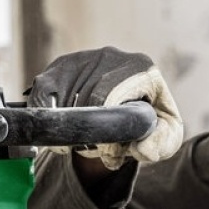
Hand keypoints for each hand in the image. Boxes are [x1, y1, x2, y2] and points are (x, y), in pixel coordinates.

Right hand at [28, 47, 183, 170]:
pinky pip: (43, 93)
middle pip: (88, 101)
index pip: (112, 99)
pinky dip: (47, 116)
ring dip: (70, 128)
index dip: (106, 131)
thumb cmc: (147, 122)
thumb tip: (142, 149)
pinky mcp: (60, 65)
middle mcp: (112, 55)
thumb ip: (161, 144)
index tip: (108, 152)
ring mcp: (84, 57)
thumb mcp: (165, 135)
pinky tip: (60, 130)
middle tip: (96, 151)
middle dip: (90, 134)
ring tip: (85, 141)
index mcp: (142, 68)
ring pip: (65, 100)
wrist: (127, 107)